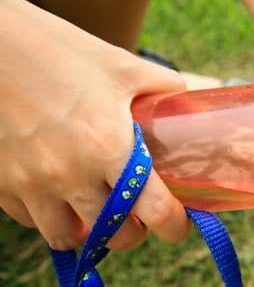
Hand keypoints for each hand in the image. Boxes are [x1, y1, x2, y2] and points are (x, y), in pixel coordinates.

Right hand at [0, 0, 191, 250]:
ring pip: (66, 237)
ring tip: (97, 210)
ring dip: (88, 231)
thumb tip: (190, 104)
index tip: (179, 225)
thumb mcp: (120, 66)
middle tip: (139, 216)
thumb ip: (161, 89)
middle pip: (115, 236)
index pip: (154, 212)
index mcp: (109, 147)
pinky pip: (29, 219)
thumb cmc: (58, 50)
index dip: (174, 226)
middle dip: (134, 231)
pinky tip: (59, 193)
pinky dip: (49, 214)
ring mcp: (30, 183)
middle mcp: (70, 174)